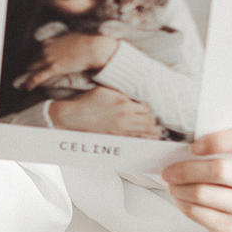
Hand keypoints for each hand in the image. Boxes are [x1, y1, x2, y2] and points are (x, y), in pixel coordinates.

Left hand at [17, 33, 119, 90]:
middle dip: (32, 67)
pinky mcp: (53, 68)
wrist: (92, 47)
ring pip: (33, 68)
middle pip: (33, 60)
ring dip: (29, 75)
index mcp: (50, 42)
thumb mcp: (71, 38)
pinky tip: (27, 88)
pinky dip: (31, 82)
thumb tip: (66, 44)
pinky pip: (38, 77)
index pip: (38, 52)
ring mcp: (49, 59)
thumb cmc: (85, 43)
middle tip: (32, 75)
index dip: (37, 59)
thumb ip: (63, 42)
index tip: (37, 65)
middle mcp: (46, 50)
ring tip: (26, 83)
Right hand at [46, 86, 160, 138]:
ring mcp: (121, 130)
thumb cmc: (87, 102)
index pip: (147, 108)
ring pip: (145, 133)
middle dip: (154, 121)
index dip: (149, 108)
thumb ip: (122, 94)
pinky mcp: (116, 138)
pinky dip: (143, 140)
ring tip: (158, 133)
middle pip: (149, 122)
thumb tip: (132, 98)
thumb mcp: (106, 91)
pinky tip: (147, 140)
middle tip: (156, 121)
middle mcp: (125, 118)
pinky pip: (135, 140)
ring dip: (153, 133)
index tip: (148, 108)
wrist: (73, 116)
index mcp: (124, 104)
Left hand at [160, 127, 231, 231]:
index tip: (193, 147)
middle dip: (186, 169)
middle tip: (167, 170)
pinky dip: (181, 203)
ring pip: (202, 194)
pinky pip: (197, 213)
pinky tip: (179, 197)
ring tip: (171, 183)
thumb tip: (178, 148)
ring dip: (178, 187)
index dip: (217, 141)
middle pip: (219, 170)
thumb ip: (215, 144)